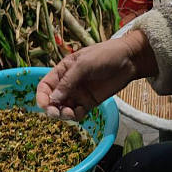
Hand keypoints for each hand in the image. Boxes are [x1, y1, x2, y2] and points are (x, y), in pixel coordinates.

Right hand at [36, 30, 156, 120]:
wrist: (130, 59)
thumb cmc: (105, 55)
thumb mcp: (83, 64)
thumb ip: (68, 81)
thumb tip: (53, 99)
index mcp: (62, 71)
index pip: (45, 86)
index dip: (41, 96)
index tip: (44, 105)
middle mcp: (68, 85)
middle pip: (52, 101)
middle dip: (52, 109)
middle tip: (57, 112)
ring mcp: (78, 95)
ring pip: (63, 109)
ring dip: (63, 114)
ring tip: (70, 113)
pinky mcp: (89, 103)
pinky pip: (77, 114)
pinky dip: (75, 116)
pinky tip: (80, 113)